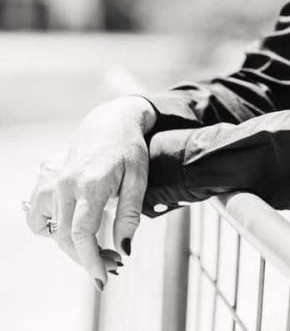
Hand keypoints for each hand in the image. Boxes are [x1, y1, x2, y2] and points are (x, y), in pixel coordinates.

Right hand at [24, 97, 154, 289]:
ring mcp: (53, 184)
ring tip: (98, 248)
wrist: (110, 122)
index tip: (102, 277)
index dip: (90, 260)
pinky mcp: (48, 184)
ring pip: (54, 231)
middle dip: (88, 258)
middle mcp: (66, 185)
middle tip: (113, 264)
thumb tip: (125, 249)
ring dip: (73, 247)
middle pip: (67, 238)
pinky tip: (75, 227)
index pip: (82, 234)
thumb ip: (130, 214)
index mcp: (91, 184)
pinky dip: (53, 229)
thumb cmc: (129, 148)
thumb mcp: (139, 178)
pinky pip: (39, 217)